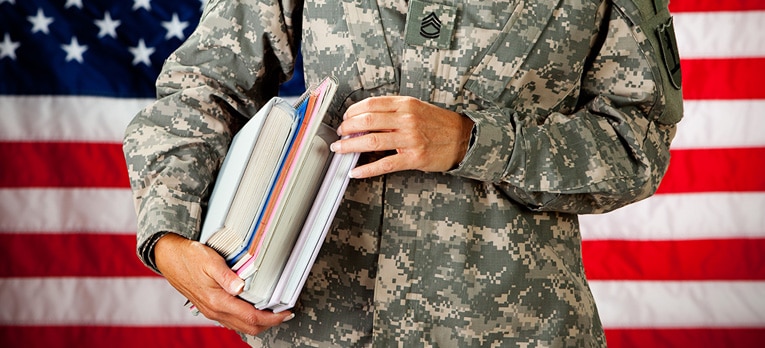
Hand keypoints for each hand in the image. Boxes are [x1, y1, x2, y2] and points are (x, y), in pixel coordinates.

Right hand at [154, 233, 292, 334]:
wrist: (169, 258)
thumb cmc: (189, 257)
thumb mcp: (210, 261)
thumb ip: (227, 276)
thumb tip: (241, 287)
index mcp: (217, 301)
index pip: (251, 317)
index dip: (271, 318)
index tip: (285, 313)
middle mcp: (214, 311)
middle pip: (248, 327)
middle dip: (269, 324)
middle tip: (284, 314)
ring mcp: (211, 311)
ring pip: (240, 326)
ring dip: (259, 323)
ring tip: (273, 312)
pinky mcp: (210, 308)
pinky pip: (232, 321)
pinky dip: (247, 320)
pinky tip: (254, 309)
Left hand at [330, 96, 473, 178]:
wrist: (463, 138)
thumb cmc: (439, 124)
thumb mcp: (417, 108)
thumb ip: (393, 110)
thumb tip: (365, 118)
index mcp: (405, 104)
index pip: (371, 104)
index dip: (352, 111)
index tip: (345, 118)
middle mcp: (406, 119)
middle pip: (366, 121)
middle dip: (347, 129)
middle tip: (339, 134)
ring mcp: (410, 139)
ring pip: (371, 142)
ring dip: (350, 146)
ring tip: (340, 149)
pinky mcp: (413, 158)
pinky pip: (384, 164)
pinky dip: (366, 169)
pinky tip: (355, 172)